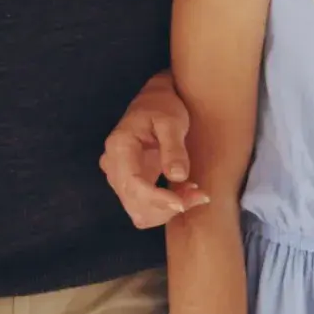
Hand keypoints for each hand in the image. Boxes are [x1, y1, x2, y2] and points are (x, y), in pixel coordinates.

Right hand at [99, 70, 207, 227]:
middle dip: (167, 207)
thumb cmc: (163, 106)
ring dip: (167, 211)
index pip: (132, 184)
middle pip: (135, 203)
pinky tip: (184, 193)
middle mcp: (113, 166)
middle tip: (200, 195)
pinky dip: (165, 208)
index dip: (157, 199)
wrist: (155, 102)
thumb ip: (174, 148)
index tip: (183, 203)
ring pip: (139, 212)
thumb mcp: (172, 121)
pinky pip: (144, 208)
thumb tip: (178, 177)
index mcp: (119, 147)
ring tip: (194, 193)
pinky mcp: (130, 185)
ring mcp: (119, 178)